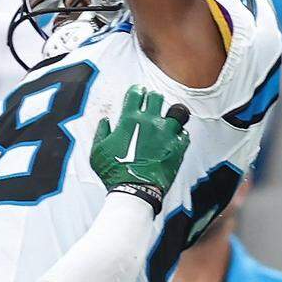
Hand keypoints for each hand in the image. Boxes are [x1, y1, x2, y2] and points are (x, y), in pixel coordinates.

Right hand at [90, 85, 189, 212]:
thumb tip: (105, 121)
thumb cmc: (114, 173)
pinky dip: (178, 135)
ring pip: (176, 112)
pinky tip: (172, 139)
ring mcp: (167, 134)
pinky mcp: (178, 147)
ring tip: (166, 121)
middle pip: (157, 97)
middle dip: (152, 98)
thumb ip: (101, 132)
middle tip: (150, 104)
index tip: (137, 92)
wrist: (135, 191)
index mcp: (129, 120)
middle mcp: (150, 122)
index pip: (136, 93)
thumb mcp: (97, 151)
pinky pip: (184, 134)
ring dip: (170, 114)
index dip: (136, 91)